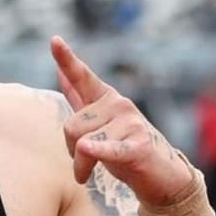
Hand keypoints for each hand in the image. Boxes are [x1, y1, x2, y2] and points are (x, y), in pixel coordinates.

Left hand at [50, 36, 190, 205]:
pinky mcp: (139, 145)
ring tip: (94, 170)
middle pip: (71, 125)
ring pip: (82, 143)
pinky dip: (97, 151)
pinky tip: (88, 149)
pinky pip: (107, 148)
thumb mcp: (101, 121)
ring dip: (82, 165)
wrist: (162, 175)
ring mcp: (130, 123)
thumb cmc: (126, 148)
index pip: (82, 76)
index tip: (54, 40)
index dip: (66, 59)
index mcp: (106, 98)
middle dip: (72, 149)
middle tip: (88, 159)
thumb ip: (81, 99)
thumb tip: (61, 72)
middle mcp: (118, 104)